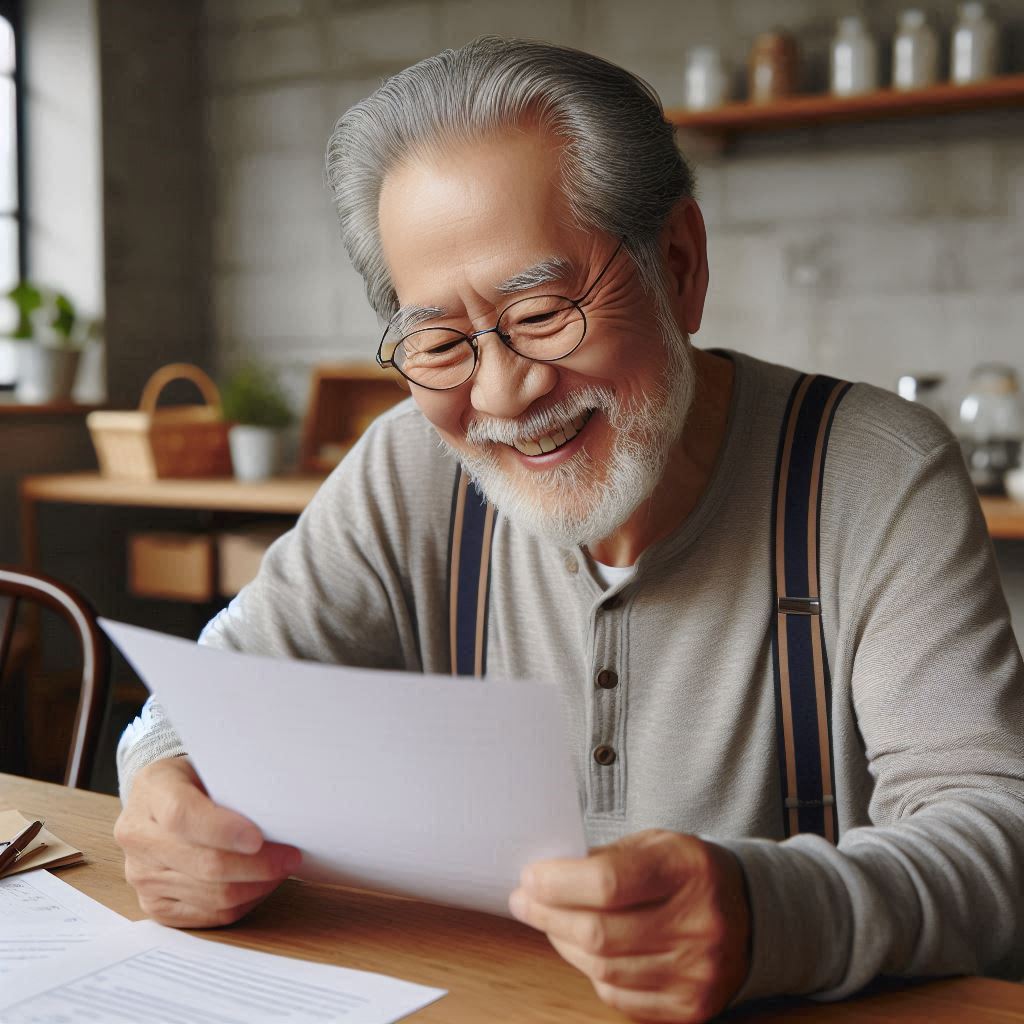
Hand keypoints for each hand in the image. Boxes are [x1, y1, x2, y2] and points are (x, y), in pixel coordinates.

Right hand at [114, 756, 300, 927]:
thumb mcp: (208, 764)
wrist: (159, 801)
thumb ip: (232, 783)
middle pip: (204, 863)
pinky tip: (259, 885)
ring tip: (280, 870)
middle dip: (257, 865)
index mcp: (151, 792)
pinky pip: (207, 916)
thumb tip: (277, 807)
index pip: (183, 816)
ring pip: (210, 896)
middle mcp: (138, 838)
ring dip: (255, 886)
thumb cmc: (195, 780)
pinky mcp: (154, 905)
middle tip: (290, 857)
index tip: (259, 837)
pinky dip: (241, 903)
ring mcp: (142, 876)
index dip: (223, 830)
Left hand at [508, 830, 749, 1022]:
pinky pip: (620, 998)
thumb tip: (547, 876)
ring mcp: (698, 971)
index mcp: (687, 869)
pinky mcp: (691, 1006)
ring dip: (564, 945)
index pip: (608, 882)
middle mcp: (698, 923)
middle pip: (600, 932)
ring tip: (550, 922)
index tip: (530, 877)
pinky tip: (583, 951)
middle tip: (524, 900)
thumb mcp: (657, 844)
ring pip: (604, 969)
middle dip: (549, 915)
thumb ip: (607, 858)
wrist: (750, 914)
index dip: (558, 883)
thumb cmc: (688, 872)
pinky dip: (592, 974)